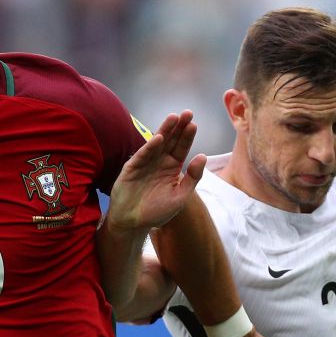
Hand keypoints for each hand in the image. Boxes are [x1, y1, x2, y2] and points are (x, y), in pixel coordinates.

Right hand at [107, 111, 205, 235]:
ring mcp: (145, 163)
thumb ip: (192, 177)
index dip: (187, 136)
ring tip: (174, 117)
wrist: (133, 223)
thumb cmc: (157, 212)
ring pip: (157, 143)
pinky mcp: (132, 168)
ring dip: (165, 130)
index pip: (181, 148)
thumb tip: (203, 156)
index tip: (194, 124)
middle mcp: (159, 161)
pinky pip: (142, 155)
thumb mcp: (180, 197)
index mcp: (172, 167)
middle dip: (179, 127)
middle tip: (187, 113)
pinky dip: (150, 147)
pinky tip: (159, 138)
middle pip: (171, 141)